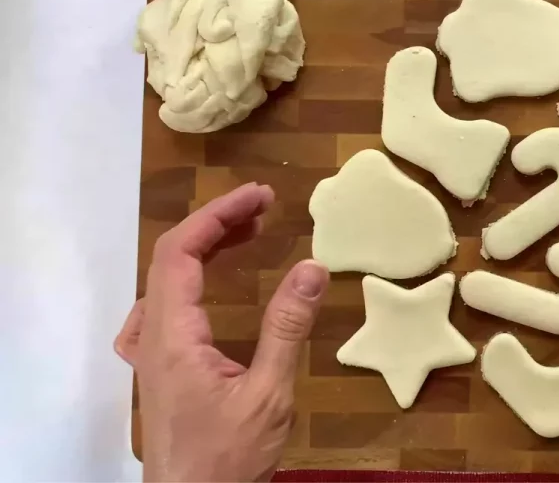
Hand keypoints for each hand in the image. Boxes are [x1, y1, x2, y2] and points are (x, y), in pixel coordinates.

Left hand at [115, 183, 328, 481]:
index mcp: (171, 335)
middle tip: (265, 208)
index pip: (180, 252)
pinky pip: (165, 306)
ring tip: (251, 233)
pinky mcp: (160, 370)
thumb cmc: (227, 457)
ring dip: (206, 248)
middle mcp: (152, 337)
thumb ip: (286, 330)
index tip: (260, 196)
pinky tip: (207, 285)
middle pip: (172, 259)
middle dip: (217, 224)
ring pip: (168, 281)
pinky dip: (192, 278)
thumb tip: (312, 268)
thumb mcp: (267, 395)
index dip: (218, 215)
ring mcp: (151, 354)